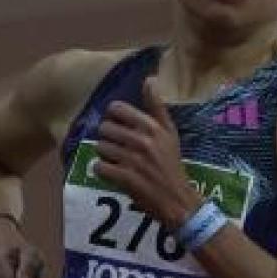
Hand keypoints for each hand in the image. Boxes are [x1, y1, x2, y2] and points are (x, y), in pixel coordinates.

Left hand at [94, 78, 199, 228]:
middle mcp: (142, 140)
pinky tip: (113, 173)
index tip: (120, 127)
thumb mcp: (169, 133)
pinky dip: (103, 171)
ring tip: (117, 161)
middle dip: (108, 138)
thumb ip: (157, 106)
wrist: (177, 199)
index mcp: (153, 127)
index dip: (113, 117)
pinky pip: (99, 167)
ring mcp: (132, 159)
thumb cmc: (172, 164)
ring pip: (100, 147)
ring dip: (105, 155)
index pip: (117, 109)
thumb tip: (149, 79)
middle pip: (105, 128)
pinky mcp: (124, 178)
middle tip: (118, 147)